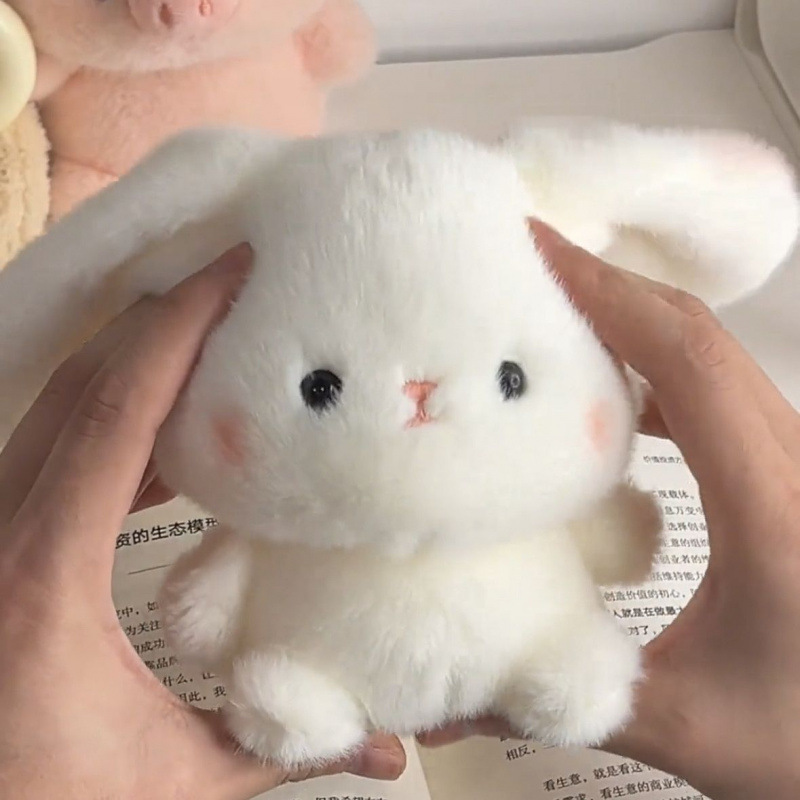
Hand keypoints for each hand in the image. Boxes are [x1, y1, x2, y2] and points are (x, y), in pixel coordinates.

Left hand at [0, 245, 405, 799]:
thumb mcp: (174, 781)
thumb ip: (284, 747)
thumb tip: (388, 750)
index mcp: (43, 573)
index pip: (116, 412)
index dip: (176, 332)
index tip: (232, 275)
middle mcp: (2, 532)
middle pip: (83, 384)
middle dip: (162, 323)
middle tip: (238, 289)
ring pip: (61, 408)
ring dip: (138, 365)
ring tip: (217, 344)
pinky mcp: (0, 540)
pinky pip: (57, 449)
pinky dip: (116, 421)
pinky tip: (171, 436)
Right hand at [418, 221, 799, 799]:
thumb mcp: (686, 728)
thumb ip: (562, 696)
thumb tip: (443, 701)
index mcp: (772, 508)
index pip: (685, 360)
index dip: (607, 293)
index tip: (533, 250)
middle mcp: (793, 462)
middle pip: (696, 335)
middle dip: (605, 285)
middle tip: (519, 265)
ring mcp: (794, 460)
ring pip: (709, 355)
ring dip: (629, 321)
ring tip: (549, 315)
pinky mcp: (785, 470)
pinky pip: (715, 391)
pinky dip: (653, 369)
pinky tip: (607, 395)